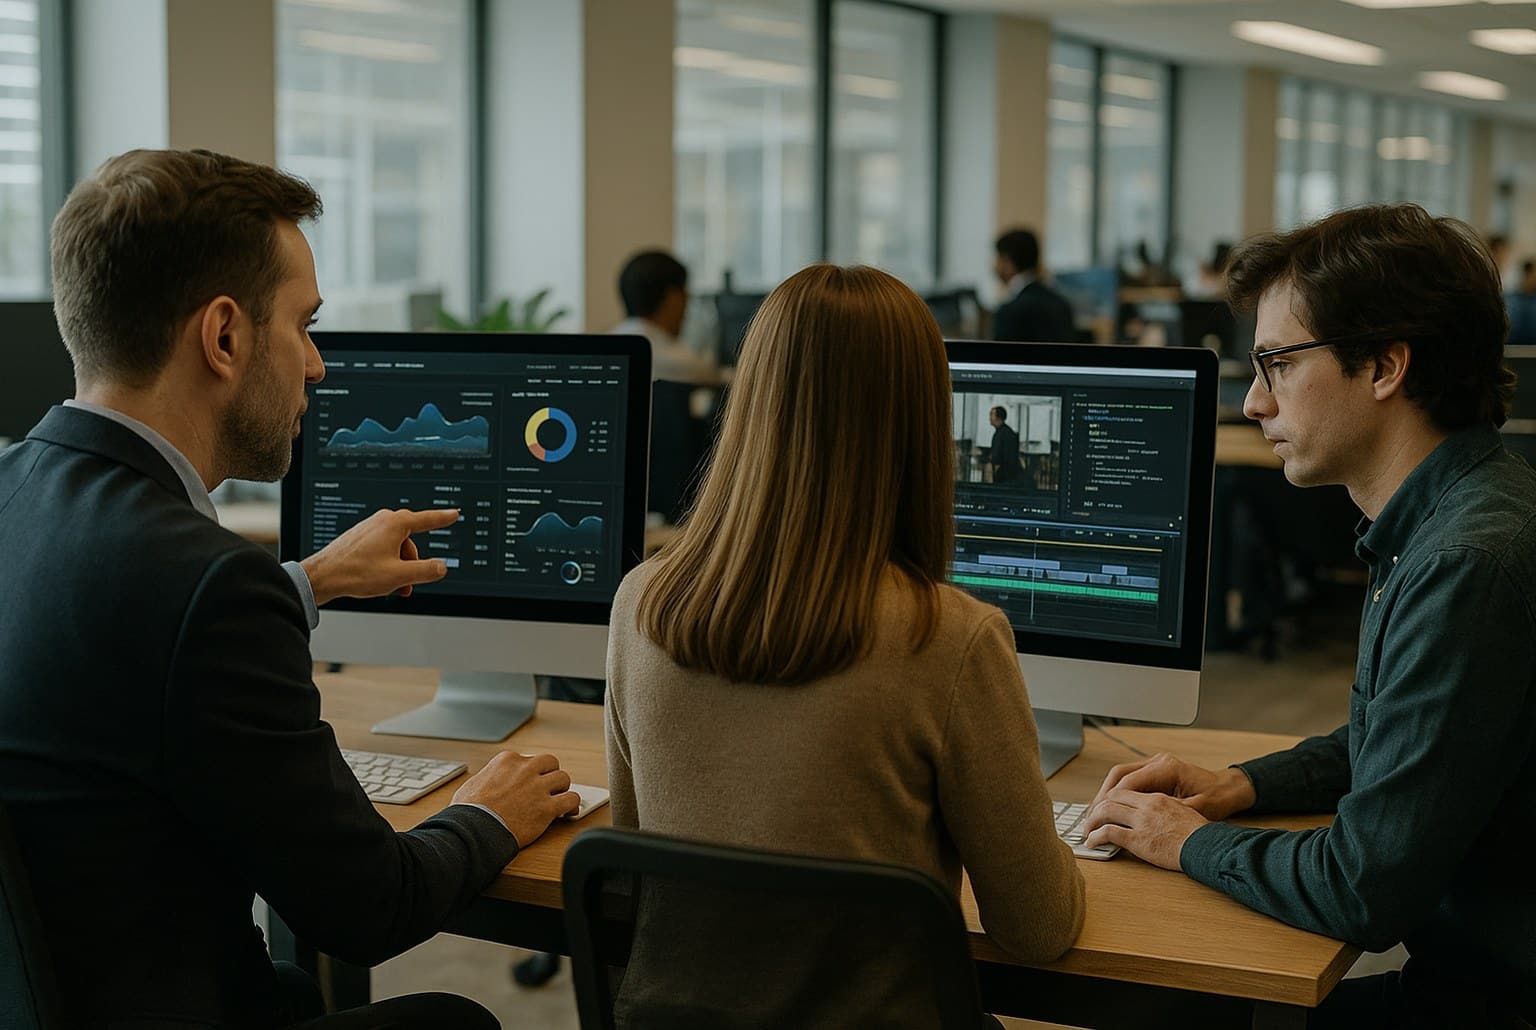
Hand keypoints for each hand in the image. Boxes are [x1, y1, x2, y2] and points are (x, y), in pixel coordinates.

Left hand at [300, 508, 459, 605]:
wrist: (323, 576)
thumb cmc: (355, 573)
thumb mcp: (400, 575)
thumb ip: (427, 570)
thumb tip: (441, 567)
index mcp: (395, 524)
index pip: (427, 519)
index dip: (443, 518)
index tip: (454, 514)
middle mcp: (382, 521)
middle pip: (411, 542)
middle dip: (412, 565)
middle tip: (407, 584)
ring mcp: (370, 528)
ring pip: (397, 549)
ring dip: (398, 568)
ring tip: (388, 586)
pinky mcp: (361, 538)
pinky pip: (383, 550)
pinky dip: (386, 565)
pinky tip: (377, 580)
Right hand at [452, 751, 579, 847]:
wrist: (472, 831)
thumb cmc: (468, 812)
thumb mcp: (473, 784)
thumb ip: (489, 777)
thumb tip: (491, 782)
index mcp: (507, 761)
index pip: (529, 759)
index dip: (532, 773)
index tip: (531, 783)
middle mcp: (524, 769)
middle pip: (550, 762)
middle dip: (550, 775)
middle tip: (548, 788)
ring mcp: (537, 788)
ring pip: (564, 778)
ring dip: (562, 789)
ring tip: (558, 800)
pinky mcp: (547, 808)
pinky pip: (571, 799)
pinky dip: (572, 805)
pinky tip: (568, 812)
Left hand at [1082, 789, 1209, 869]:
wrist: (1208, 847)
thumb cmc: (1201, 834)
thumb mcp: (1185, 811)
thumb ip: (1167, 807)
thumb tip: (1153, 811)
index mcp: (1157, 798)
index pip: (1125, 790)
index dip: (1110, 797)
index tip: (1104, 806)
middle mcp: (1147, 806)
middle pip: (1111, 797)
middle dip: (1097, 807)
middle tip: (1090, 818)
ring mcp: (1142, 822)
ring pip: (1106, 812)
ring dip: (1092, 821)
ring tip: (1086, 830)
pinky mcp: (1139, 840)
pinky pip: (1109, 833)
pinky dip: (1096, 836)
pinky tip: (1092, 842)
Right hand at [1090, 752, 1255, 820]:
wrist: (1229, 789)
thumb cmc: (1217, 799)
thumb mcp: (1194, 810)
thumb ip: (1166, 813)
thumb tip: (1140, 824)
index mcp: (1166, 768)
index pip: (1129, 782)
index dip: (1111, 800)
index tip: (1099, 816)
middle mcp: (1158, 762)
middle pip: (1119, 774)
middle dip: (1103, 795)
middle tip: (1092, 815)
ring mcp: (1155, 764)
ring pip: (1121, 775)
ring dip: (1107, 793)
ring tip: (1097, 813)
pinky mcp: (1155, 771)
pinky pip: (1129, 778)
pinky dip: (1118, 793)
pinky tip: (1112, 807)